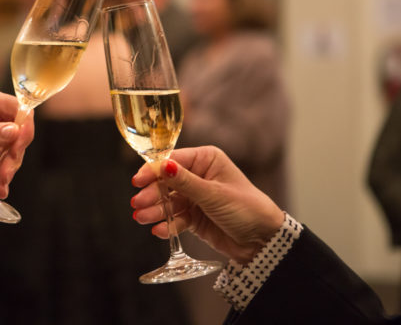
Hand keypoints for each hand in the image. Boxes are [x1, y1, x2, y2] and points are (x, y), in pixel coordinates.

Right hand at [131, 146, 283, 263]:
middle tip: (138, 204)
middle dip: (152, 194)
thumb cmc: (247, 209)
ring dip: (156, 210)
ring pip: (168, 202)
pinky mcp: (194, 217)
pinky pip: (176, 218)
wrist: (263, 241)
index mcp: (206, 160)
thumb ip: (185, 182)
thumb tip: (162, 165)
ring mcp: (195, 197)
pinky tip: (158, 230)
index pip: (172, 161)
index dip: (153, 171)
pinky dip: (167, 224)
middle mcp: (198, 175)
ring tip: (142, 218)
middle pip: (166, 182)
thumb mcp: (214, 194)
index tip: (137, 181)